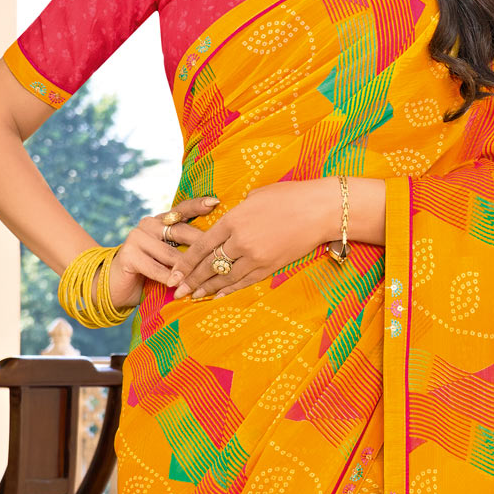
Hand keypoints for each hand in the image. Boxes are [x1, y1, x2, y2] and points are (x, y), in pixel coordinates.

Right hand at [106, 195, 219, 307]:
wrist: (116, 287)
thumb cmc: (149, 271)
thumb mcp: (169, 257)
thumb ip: (184, 250)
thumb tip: (214, 248)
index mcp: (160, 220)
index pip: (182, 209)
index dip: (198, 205)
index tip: (216, 201)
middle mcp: (148, 224)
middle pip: (180, 231)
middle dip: (200, 244)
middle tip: (217, 252)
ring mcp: (136, 237)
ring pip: (169, 253)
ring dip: (185, 268)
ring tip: (200, 278)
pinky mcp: (128, 254)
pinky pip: (154, 267)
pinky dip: (167, 278)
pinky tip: (177, 286)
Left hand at [166, 180, 331, 300]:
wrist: (320, 209)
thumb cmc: (288, 196)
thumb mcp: (255, 197)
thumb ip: (236, 212)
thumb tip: (226, 222)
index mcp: (233, 219)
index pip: (201, 246)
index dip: (185, 262)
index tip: (173, 274)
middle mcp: (240, 241)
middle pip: (209, 265)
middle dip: (190, 280)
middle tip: (176, 292)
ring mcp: (256, 256)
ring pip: (224, 278)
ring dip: (207, 289)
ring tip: (193, 297)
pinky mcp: (270, 267)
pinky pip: (244, 282)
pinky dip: (229, 291)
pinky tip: (217, 296)